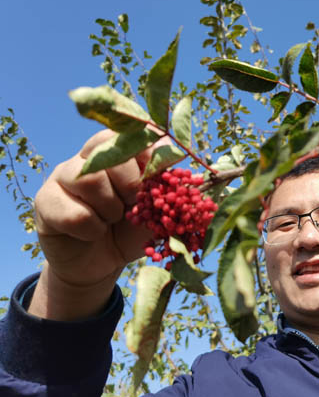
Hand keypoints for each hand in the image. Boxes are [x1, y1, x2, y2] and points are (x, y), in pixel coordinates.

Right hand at [29, 130, 157, 319]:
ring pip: (89, 179)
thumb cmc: (132, 230)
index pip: (133, 133)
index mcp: (119, 153)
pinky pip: (74, 212)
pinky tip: (94, 233)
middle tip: (135, 204)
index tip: (161, 179)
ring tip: (113, 219)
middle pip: (110, 150)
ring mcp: (63, 176)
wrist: (101, 263)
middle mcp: (88, 157)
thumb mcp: (158, 211)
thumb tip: (194, 171)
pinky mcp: (45, 201)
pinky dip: (92, 229)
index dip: (151, 155)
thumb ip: (171, 190)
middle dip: (132, 183)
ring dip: (111, 208)